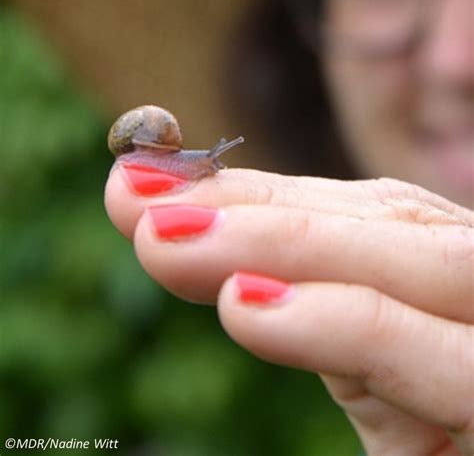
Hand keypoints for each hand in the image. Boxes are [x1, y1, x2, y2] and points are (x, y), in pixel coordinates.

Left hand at [105, 163, 473, 454]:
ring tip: (165, 235)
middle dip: (255, 204)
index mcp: (456, 285)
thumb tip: (211, 254)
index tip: (148, 177)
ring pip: (424, 259)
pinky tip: (248, 307)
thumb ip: (312, 311)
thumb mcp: (376, 384)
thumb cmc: (432, 441)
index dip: (257, 191)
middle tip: (132, 192)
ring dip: (285, 240)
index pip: (365, 215)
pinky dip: (348, 323)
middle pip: (391, 220)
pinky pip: (447, 359)